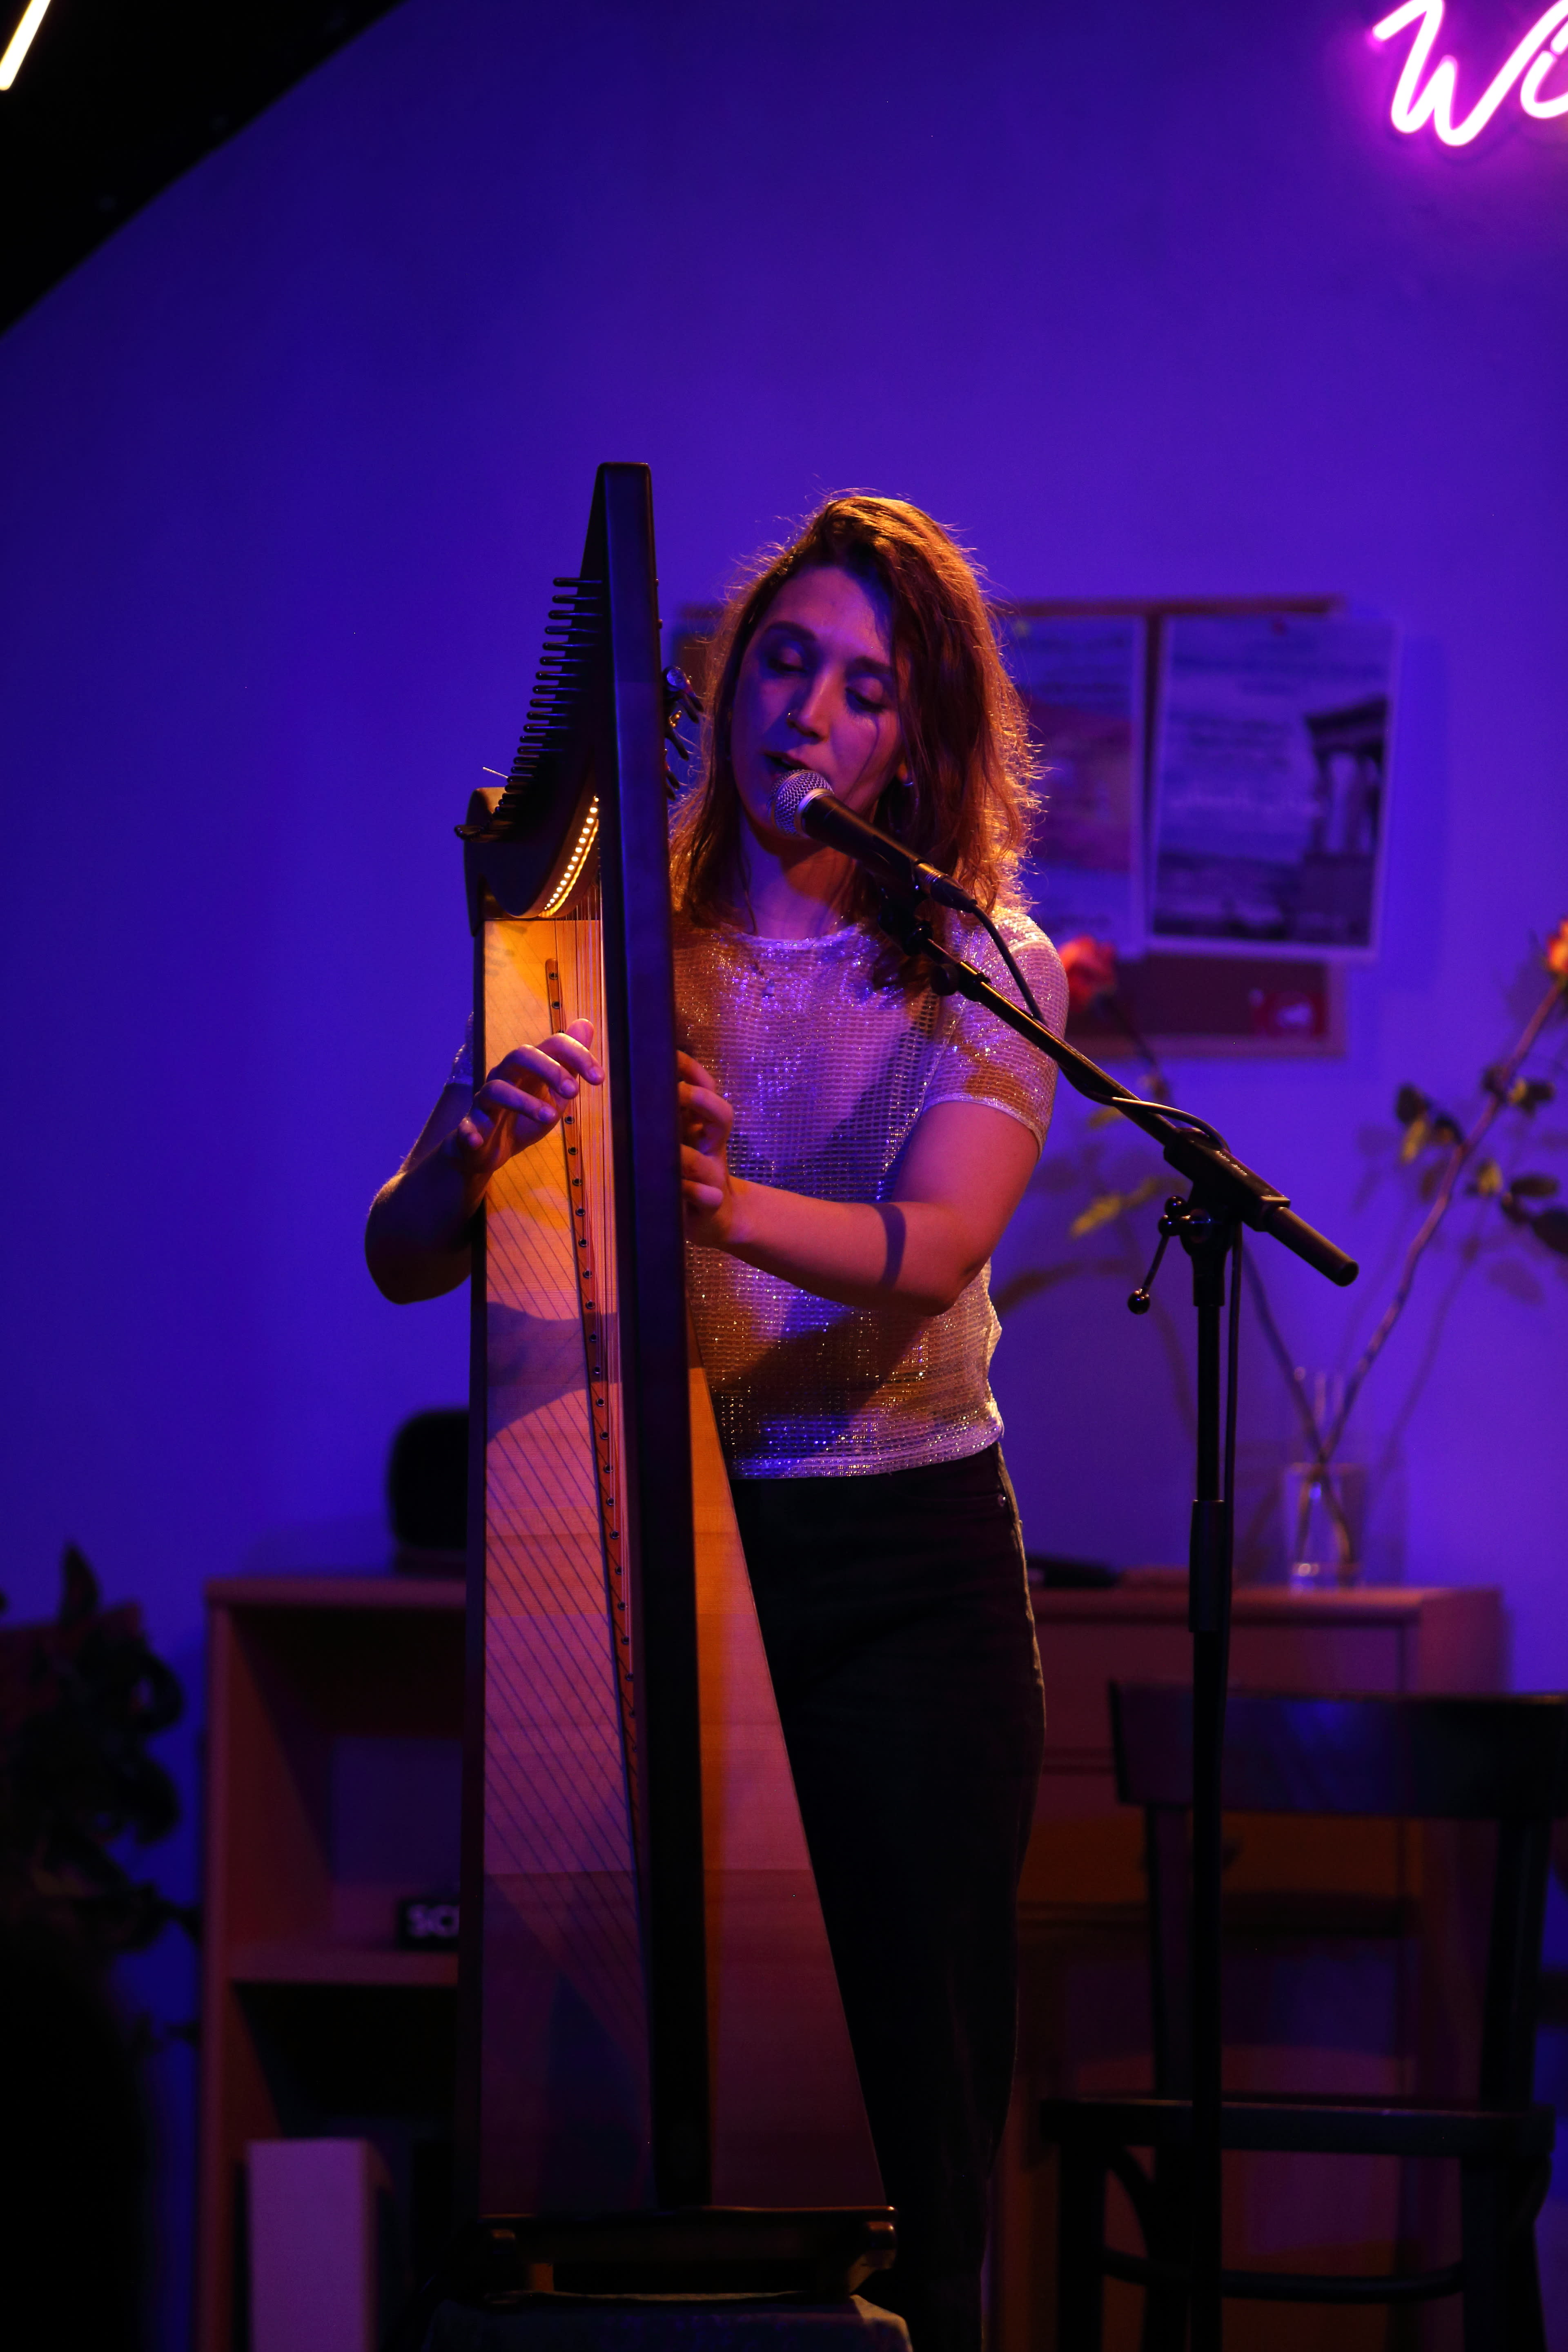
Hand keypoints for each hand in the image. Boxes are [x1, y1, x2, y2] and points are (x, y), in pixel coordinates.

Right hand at [444, 1019, 600, 1202]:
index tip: (599, 1079)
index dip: (578, 1056)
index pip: (552, 1046)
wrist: (488, 1151)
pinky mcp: (469, 1127)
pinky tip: (478, 1140)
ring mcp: (485, 1102)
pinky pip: (466, 1125)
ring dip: (524, 1102)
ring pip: (497, 1089)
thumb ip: (570, 1064)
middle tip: (573, 1091)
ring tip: (550, 1117)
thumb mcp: (554, 1093)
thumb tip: (586, 1023)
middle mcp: (505, 1077)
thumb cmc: (523, 1119)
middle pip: (520, 1055)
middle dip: (549, 1069)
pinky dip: (471, 1131)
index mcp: (528, 1068)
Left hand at [678, 1050, 739, 1244]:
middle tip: (677, 1092)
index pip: (705, 1089)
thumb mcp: (676, 1140)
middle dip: (699, 1101)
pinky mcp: (712, 1203)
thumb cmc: (687, 1173)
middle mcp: (712, 1146)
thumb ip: (660, 1116)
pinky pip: (707, 1196)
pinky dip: (695, 1193)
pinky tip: (681, 1190)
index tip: (672, 1054)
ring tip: (672, 1152)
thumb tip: (628, 1081)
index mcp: (701, 1126)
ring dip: (687, 1154)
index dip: (692, 1071)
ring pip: (705, 1159)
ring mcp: (714, 1175)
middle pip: (720, 1115)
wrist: (717, 1217)